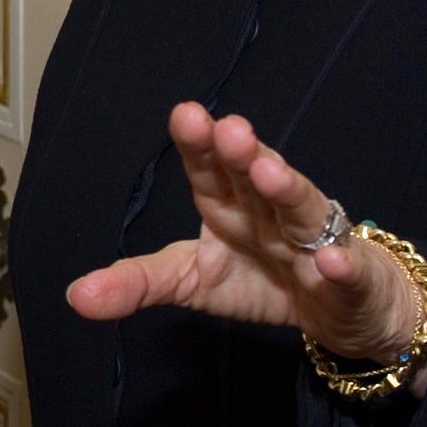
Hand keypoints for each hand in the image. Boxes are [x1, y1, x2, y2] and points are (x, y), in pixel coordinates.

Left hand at [65, 102, 422, 363]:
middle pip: (256, 180)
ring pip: (302, 213)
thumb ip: (136, 283)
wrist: (340, 312)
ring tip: (268, 172)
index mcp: (229, 207)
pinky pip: (347, 273)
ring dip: (287, 191)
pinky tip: (331, 260)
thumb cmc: (261, 280)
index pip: (210, 171)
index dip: (199, 145)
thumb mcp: (191, 282)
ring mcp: (315, 244)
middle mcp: (271, 215)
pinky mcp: (351, 283)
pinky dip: (341, 265)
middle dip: (243, 154)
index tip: (185, 114)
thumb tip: (75, 297)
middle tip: (229, 130)